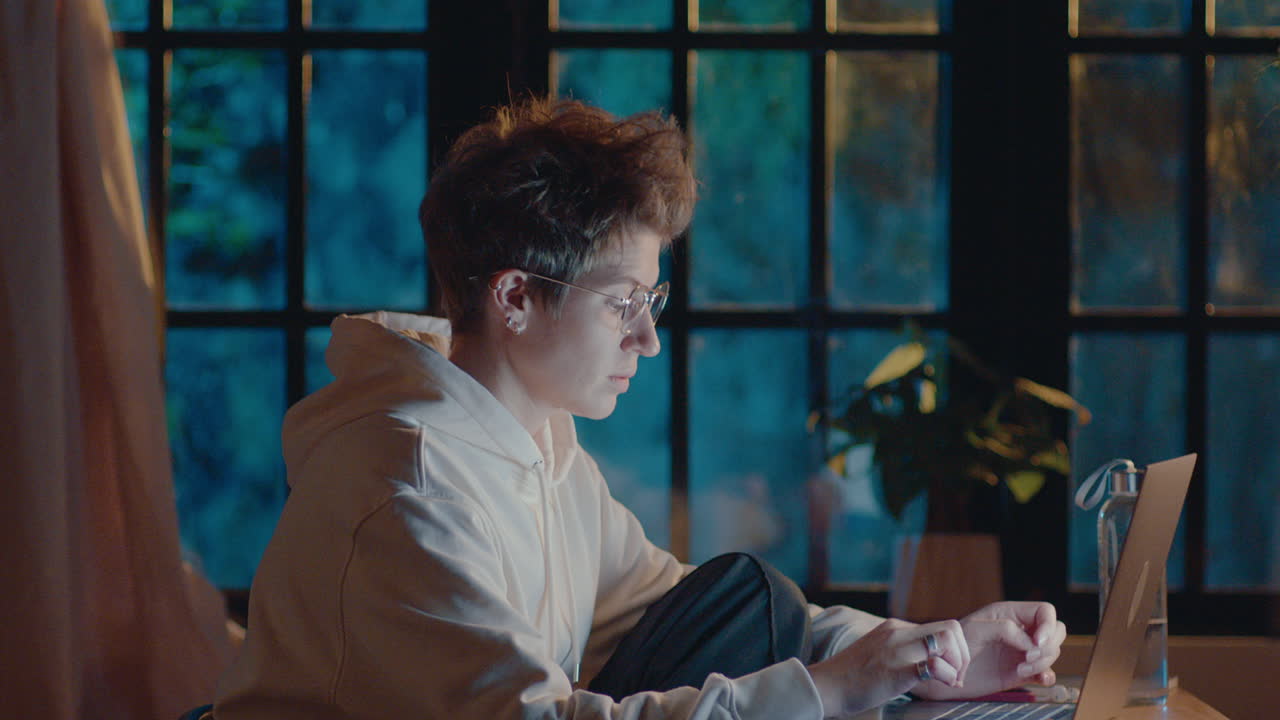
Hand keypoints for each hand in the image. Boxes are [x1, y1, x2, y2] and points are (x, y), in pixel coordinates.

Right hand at [807, 618, 967, 717]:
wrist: (825, 687)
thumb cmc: (850, 678)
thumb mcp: (878, 652)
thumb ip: (900, 650)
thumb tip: (925, 662)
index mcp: (894, 627)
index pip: (941, 627)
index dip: (955, 649)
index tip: (951, 671)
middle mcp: (898, 632)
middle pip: (951, 628)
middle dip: (962, 654)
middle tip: (956, 677)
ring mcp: (897, 649)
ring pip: (948, 639)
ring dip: (958, 663)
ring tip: (950, 682)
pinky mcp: (897, 670)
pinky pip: (935, 665)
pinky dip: (947, 675)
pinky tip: (940, 686)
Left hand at [912, 601, 1066, 700]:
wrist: (944, 670)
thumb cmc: (954, 644)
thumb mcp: (976, 629)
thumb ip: (1006, 630)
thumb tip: (1030, 643)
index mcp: (1010, 614)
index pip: (1045, 611)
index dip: (1048, 626)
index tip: (1036, 642)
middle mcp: (1020, 631)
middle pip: (1055, 632)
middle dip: (1048, 646)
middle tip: (1027, 658)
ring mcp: (1022, 652)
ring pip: (1052, 652)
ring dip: (1043, 662)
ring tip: (1020, 669)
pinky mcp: (1021, 672)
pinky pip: (1046, 672)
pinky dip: (1047, 676)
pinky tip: (1038, 679)